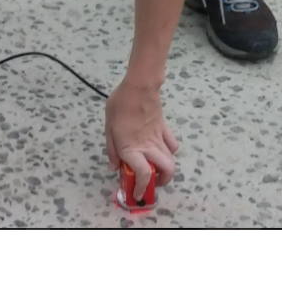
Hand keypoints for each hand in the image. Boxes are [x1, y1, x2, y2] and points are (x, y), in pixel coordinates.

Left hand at [105, 77, 178, 199]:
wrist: (139, 86)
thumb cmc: (120, 105)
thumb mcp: (108, 127)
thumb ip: (112, 149)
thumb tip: (115, 167)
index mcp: (132, 148)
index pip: (143, 174)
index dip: (141, 188)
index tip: (137, 194)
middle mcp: (149, 146)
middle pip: (166, 171)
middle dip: (161, 182)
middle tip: (150, 183)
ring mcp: (159, 138)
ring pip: (172, 160)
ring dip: (165, 169)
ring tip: (154, 169)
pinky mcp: (165, 129)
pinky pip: (173, 145)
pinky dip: (169, 152)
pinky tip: (159, 149)